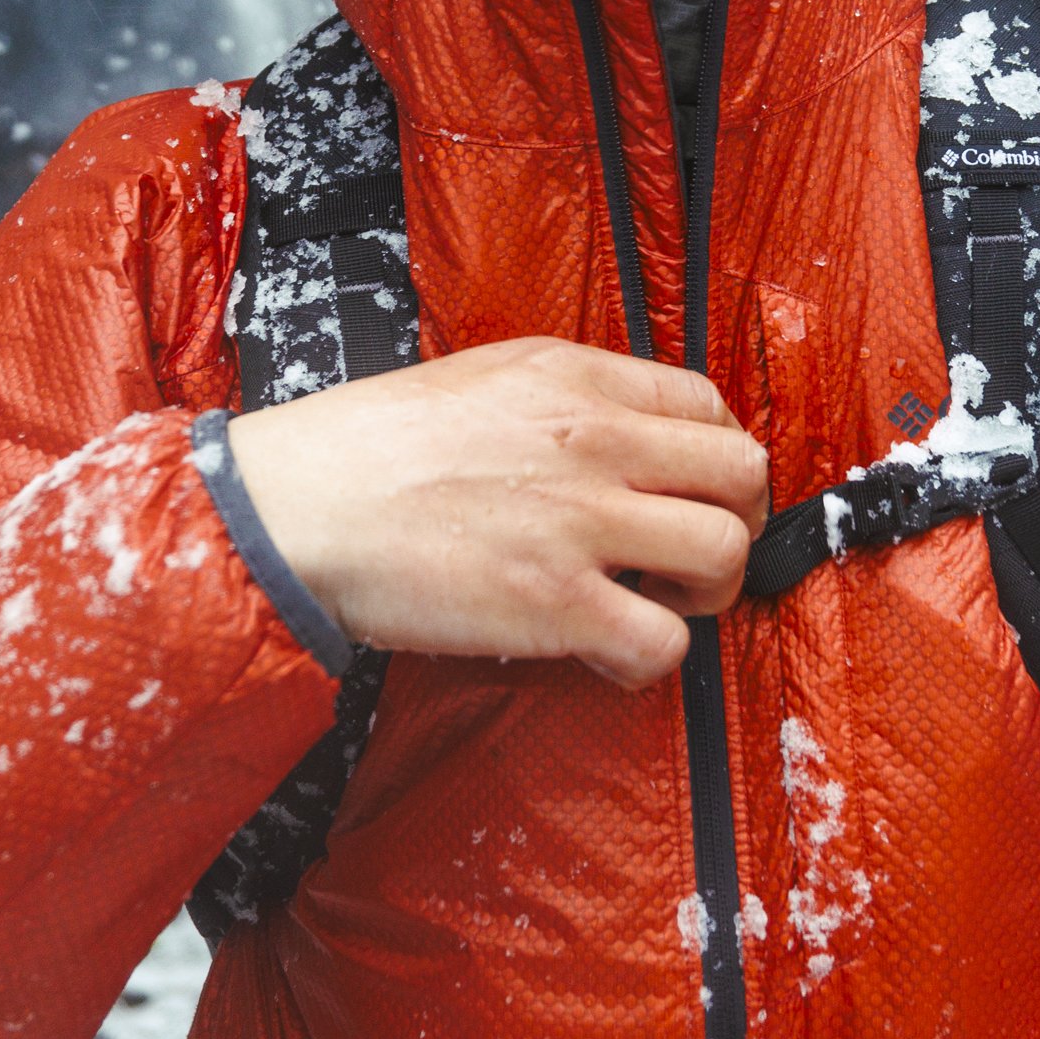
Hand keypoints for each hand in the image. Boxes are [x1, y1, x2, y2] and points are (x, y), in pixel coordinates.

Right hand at [226, 337, 767, 689]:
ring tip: (655, 603)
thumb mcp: (479, 379)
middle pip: (741, 474)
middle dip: (735, 521)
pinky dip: (651, 660)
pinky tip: (608, 653)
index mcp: (574, 378)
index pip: (707, 404)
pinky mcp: (557, 604)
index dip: (717, 457)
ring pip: (724, 553)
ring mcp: (581, 522)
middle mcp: (594, 441)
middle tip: (692, 555)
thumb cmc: (364, 449)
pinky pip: (665, 643)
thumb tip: (617, 440)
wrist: (298, 506)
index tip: (694, 491)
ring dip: (706, 591)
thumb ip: (562, 400)